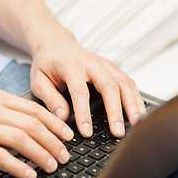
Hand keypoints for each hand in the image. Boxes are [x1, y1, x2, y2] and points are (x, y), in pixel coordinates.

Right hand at [0, 88, 72, 177]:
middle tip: (64, 155)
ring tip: (52, 166)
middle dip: (53, 142)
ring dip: (41, 154)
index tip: (67, 136)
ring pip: (21, 139)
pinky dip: (18, 166)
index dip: (55, 124)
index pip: (34, 109)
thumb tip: (29, 121)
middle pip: (32, 124)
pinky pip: (0, 156)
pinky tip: (28, 174)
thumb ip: (3, 108)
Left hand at [30, 34, 145, 137]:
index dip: (84, 113)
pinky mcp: (112, 68)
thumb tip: (63, 118)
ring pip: (124, 83)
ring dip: (132, 104)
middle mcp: (91, 63)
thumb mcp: (38, 81)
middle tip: (117, 132)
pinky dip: (136, 97)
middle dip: (115, 111)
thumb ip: (50, 99)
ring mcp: (104, 64)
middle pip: (109, 86)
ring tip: (135, 124)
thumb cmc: (46, 64)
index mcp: (70, 65)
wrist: (56, 45)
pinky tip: (139, 113)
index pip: (80, 91)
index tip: (87, 131)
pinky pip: (128, 82)